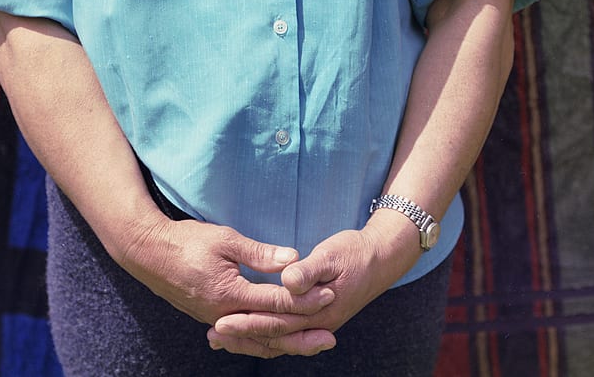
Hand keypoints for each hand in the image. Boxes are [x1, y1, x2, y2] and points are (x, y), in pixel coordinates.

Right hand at [115, 213, 337, 340]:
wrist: (148, 253)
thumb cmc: (187, 241)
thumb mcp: (225, 240)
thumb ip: (259, 253)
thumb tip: (293, 259)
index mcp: (230, 294)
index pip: (275, 302)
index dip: (304, 298)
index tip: (328, 293)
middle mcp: (224, 315)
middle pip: (270, 331)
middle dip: (302, 333)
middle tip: (330, 337)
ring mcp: (217, 320)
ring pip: (257, 341)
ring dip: (286, 343)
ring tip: (311, 344)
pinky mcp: (211, 319)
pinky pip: (243, 339)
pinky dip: (263, 342)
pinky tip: (277, 342)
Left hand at [207, 215, 421, 357]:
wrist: (381, 258)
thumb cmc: (354, 252)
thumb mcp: (332, 255)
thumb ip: (309, 270)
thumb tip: (288, 280)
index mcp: (319, 310)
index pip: (276, 320)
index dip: (248, 321)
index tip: (221, 319)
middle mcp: (317, 324)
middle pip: (273, 336)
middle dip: (242, 336)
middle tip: (213, 335)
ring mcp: (316, 325)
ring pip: (277, 340)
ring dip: (249, 340)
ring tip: (220, 339)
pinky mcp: (313, 320)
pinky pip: (285, 335)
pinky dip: (263, 336)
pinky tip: (245, 332)